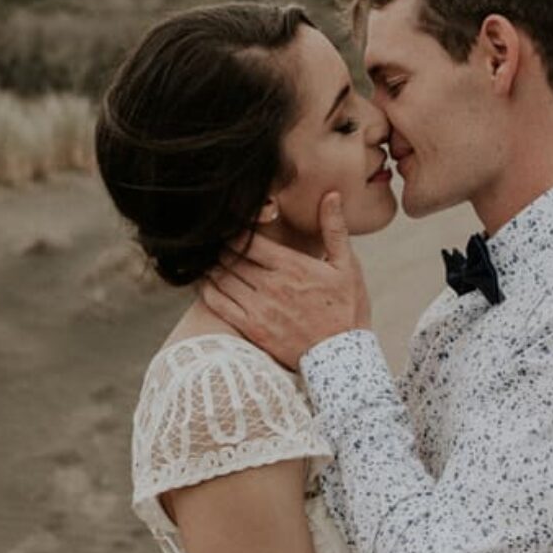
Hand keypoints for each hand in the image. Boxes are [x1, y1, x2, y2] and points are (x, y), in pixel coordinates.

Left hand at [199, 192, 370, 369]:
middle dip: (221, 247)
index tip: (232, 226)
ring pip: (221, 278)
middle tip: (214, 240)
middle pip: (230, 257)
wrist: (342, 357)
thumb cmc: (347, 308)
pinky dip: (206, 289)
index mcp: (291, 266)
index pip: (248, 240)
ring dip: (211, 265)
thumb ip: (334, 229)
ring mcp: (258, 308)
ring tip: (208, 257)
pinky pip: (218, 304)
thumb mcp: (347, 266)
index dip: (234, 230)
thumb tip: (330, 195)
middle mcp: (270, 285)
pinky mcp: (251, 328)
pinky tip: (205, 282)